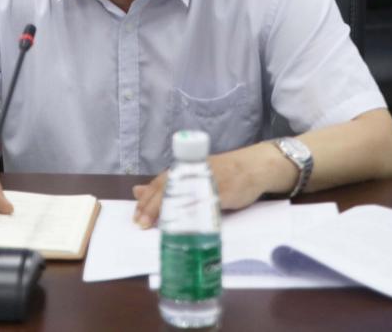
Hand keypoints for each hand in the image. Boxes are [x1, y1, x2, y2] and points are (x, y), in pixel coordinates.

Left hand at [131, 144, 286, 228]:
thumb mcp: (192, 177)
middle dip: (152, 207)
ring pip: (184, 195)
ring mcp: (207, 181)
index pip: (160, 183)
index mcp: (185, 169)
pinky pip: (205, 202)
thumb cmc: (224, 173)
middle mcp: (193, 173)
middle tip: (140, 223)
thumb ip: (167, 186)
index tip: (136, 217)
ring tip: (154, 225)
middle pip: (167, 188)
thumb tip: (137, 191)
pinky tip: (185, 223)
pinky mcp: (222, 190)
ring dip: (167, 210)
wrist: (255, 167)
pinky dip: (194, 211)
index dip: (146, 200)